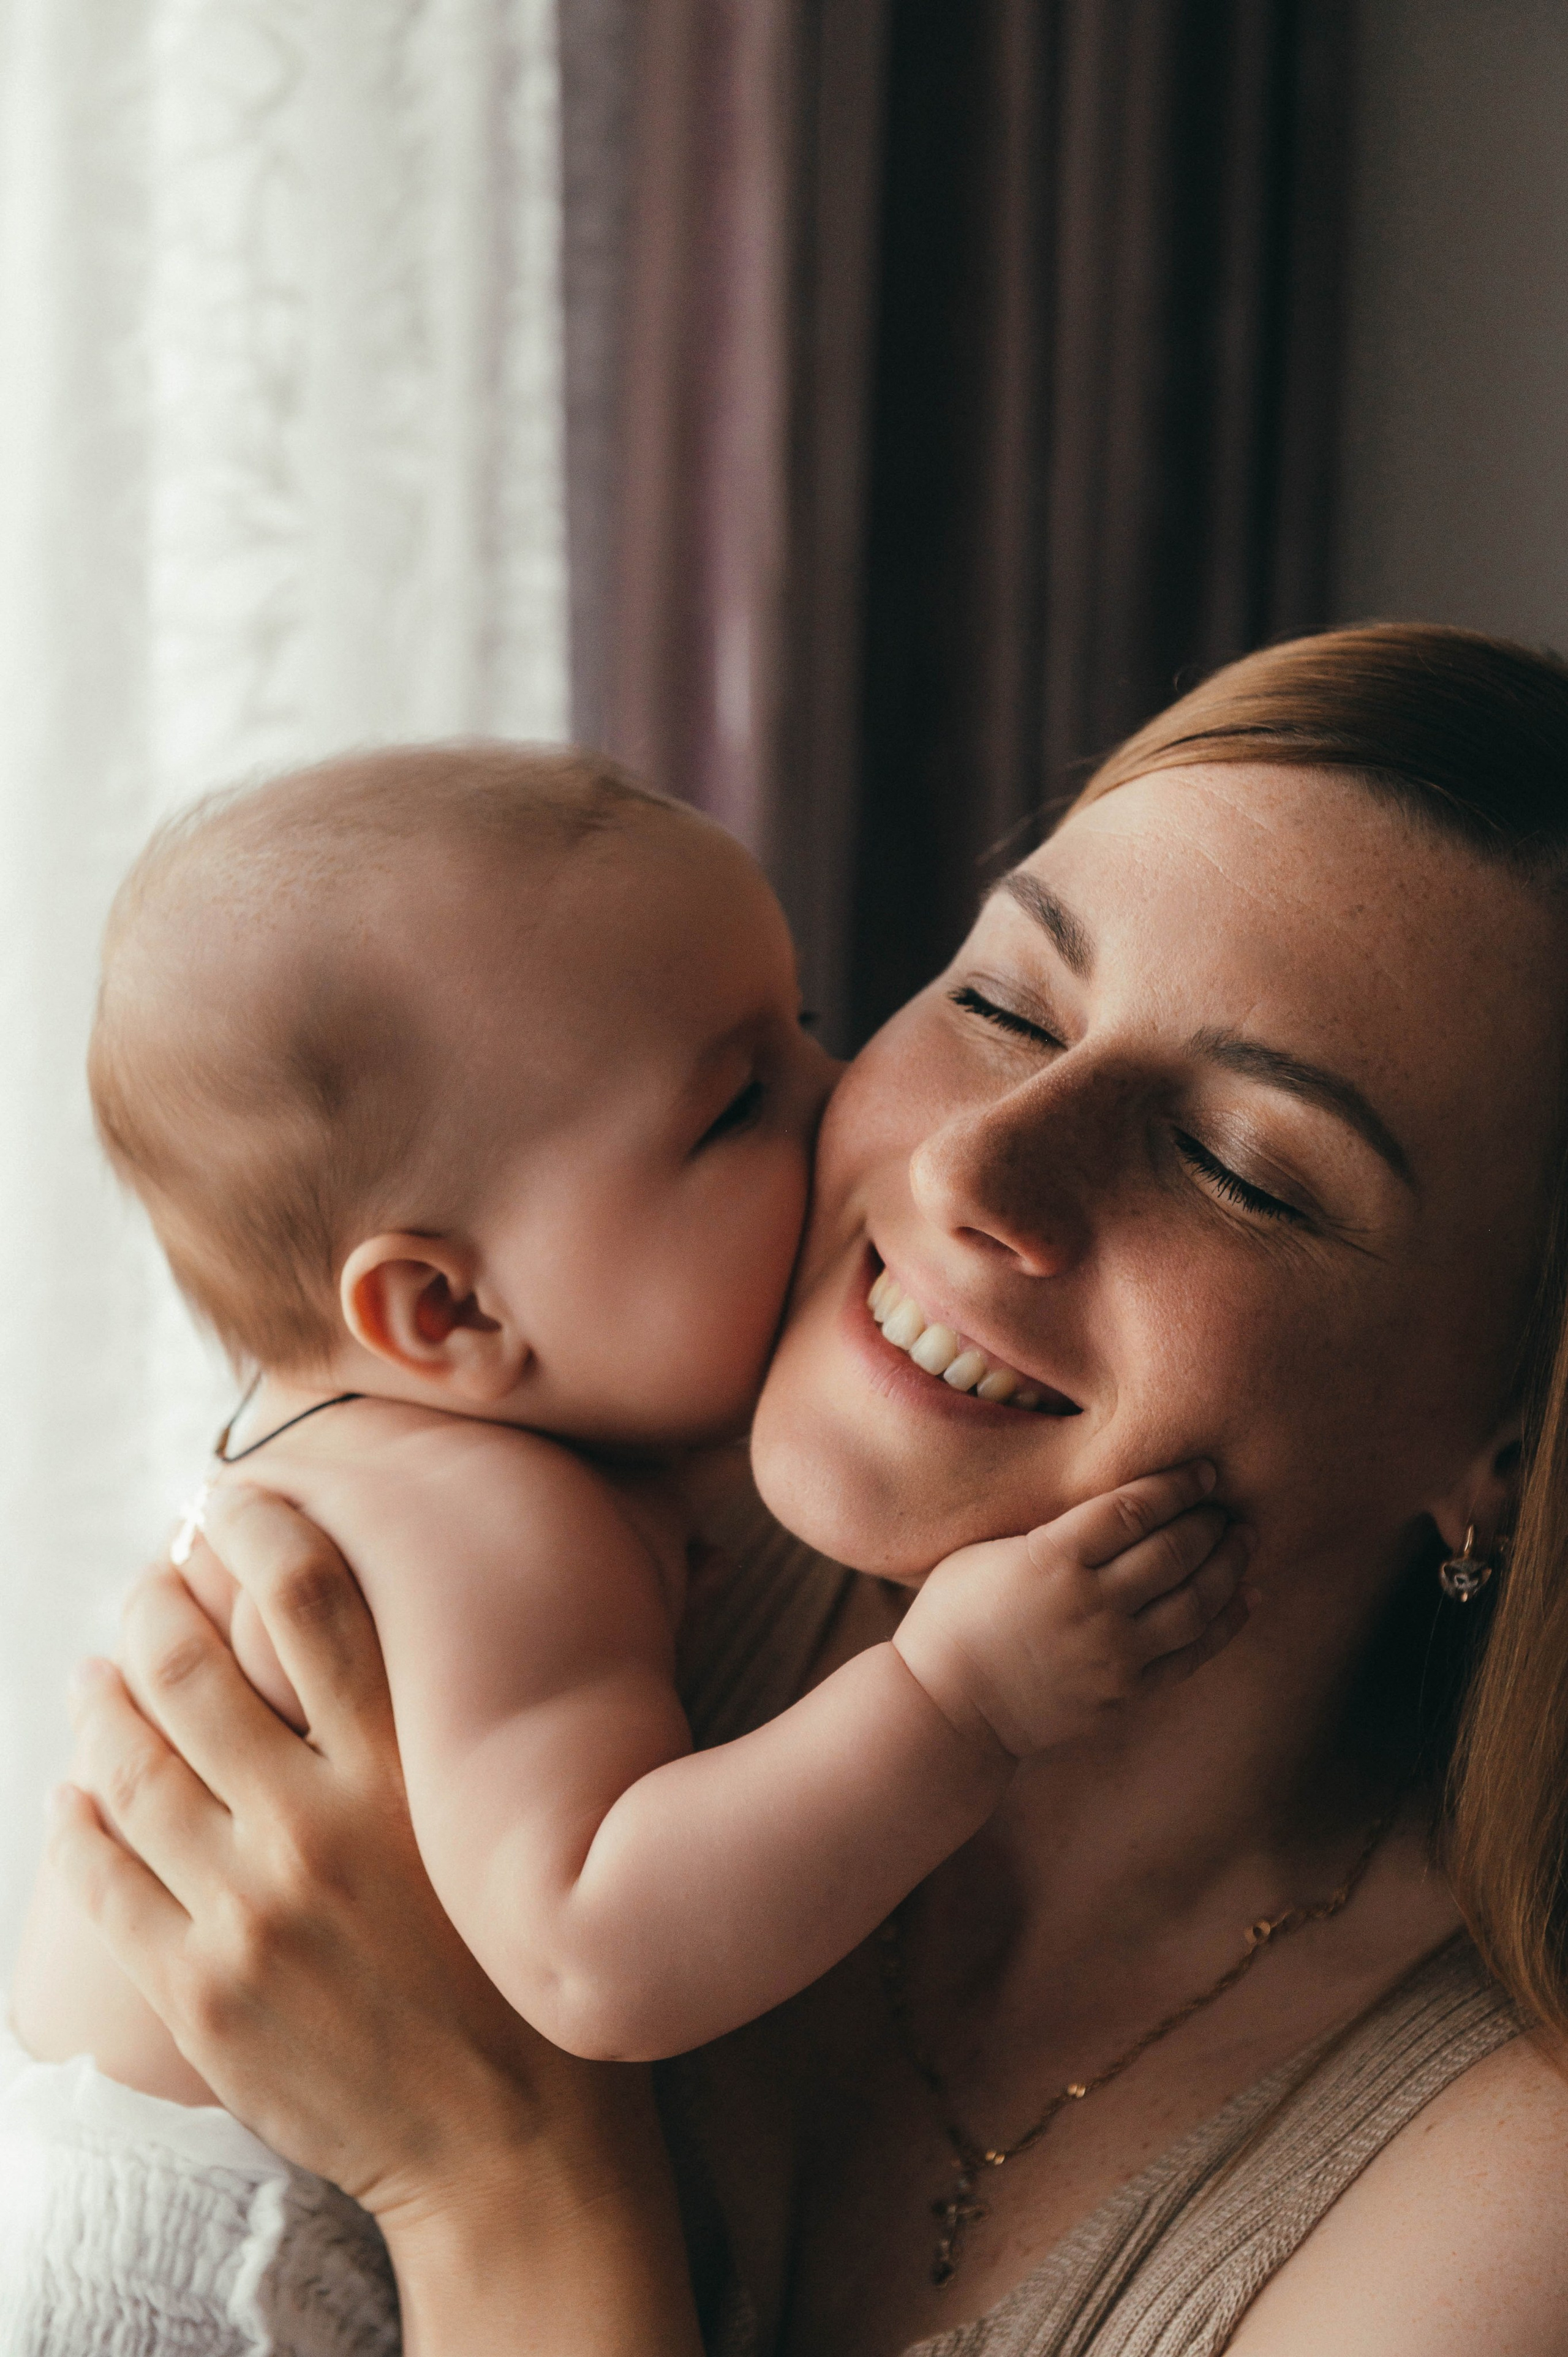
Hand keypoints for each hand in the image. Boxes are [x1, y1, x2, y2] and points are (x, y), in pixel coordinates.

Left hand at [48, 1488, 667, 2234]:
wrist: (513, 2147)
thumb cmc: (526, 1973)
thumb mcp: (513, 1824)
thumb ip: (472, 1726)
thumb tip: (464, 1617)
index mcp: (404, 1773)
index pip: (311, 1602)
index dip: (256, 1531)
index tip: (227, 1503)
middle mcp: (318, 1826)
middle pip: (193, 1672)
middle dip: (154, 1607)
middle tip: (148, 1582)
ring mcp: (247, 1912)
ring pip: (130, 1767)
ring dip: (100, 1702)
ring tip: (96, 1672)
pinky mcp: (198, 1992)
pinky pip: (104, 1881)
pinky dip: (76, 1822)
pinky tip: (74, 1792)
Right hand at [893, 1460, 1253, 1757]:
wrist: (948, 1707)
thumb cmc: (955, 1617)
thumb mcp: (988, 1550)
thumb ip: (1051, 1530)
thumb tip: (1115, 1506)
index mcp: (1052, 1558)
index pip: (1134, 1509)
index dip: (1177, 1485)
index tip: (1204, 1472)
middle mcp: (1091, 1603)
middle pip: (1174, 1550)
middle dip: (1209, 1521)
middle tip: (1225, 1505)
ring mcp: (1114, 1653)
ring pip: (1196, 1600)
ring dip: (1229, 1564)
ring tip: (1244, 1539)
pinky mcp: (1127, 1692)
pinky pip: (1194, 1653)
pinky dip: (1228, 1621)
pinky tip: (1247, 1596)